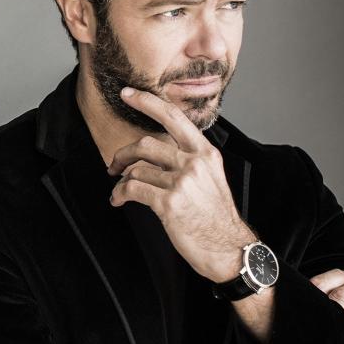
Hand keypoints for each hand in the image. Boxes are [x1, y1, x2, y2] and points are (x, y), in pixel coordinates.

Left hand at [107, 87, 253, 282]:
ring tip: (119, 189)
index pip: (173, 117)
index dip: (147, 102)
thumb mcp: (211, 178)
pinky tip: (118, 200)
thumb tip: (157, 151)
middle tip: (113, 164)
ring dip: (121, 180)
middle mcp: (194, 163)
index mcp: (205, 152)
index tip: (128, 94)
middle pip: (145, 144)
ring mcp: (182, 182)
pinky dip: (119, 194)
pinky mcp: (169, 203)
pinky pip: (132, 189)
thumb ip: (188, 159)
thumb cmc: (216, 217)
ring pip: (136, 170)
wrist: (229, 250)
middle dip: (123, 154)